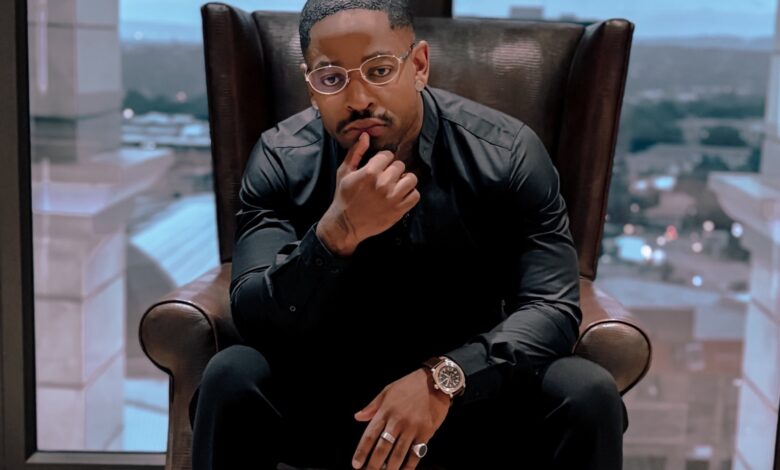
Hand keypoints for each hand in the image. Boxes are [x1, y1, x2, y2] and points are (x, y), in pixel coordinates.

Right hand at [317, 132, 420, 256]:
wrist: (346, 224)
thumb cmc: (344, 197)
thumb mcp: (344, 172)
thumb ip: (356, 153)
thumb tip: (366, 135)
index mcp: (369, 172)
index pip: (388, 155)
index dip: (383, 160)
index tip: (379, 167)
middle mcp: (383, 184)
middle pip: (400, 165)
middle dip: (393, 170)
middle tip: (386, 178)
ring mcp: (393, 197)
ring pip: (411, 179)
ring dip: (404, 180)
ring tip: (396, 185)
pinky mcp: (399, 210)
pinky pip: (415, 195)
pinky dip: (410, 194)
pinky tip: (400, 195)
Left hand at [351, 369, 450, 469]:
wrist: (436, 382)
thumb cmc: (410, 385)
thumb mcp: (388, 390)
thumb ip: (372, 406)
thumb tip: (358, 417)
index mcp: (386, 411)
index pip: (370, 435)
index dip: (362, 451)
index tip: (356, 464)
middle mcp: (397, 421)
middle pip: (383, 447)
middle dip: (374, 464)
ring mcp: (412, 428)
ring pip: (398, 453)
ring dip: (390, 468)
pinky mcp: (426, 433)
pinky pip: (416, 453)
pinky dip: (409, 465)